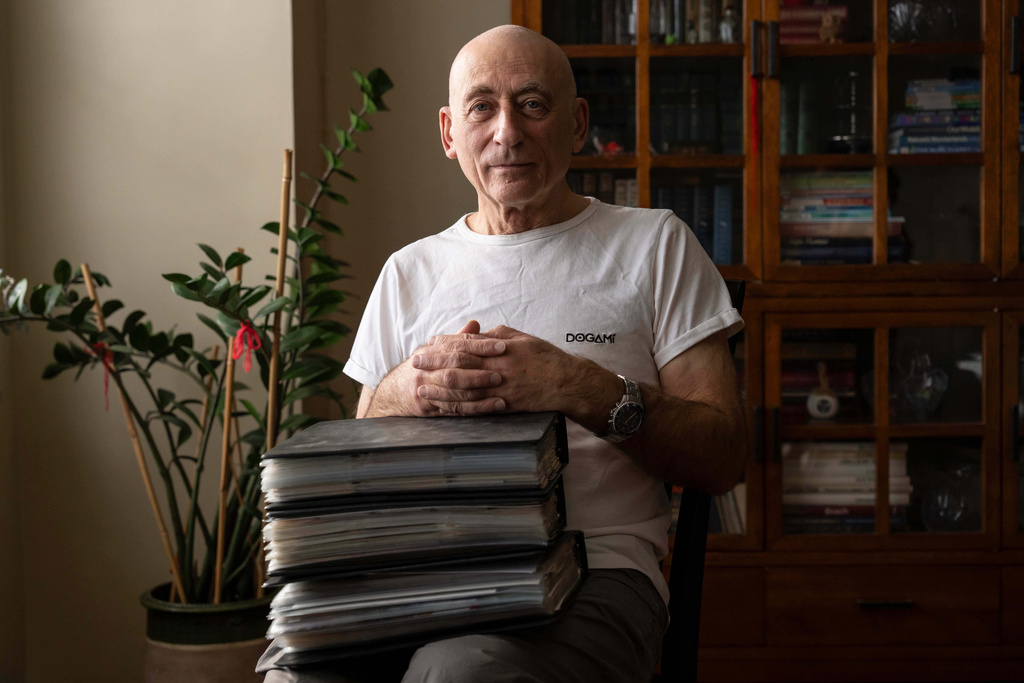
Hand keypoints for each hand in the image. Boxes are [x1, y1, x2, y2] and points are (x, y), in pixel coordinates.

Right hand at [367, 320, 507, 416]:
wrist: (395, 391)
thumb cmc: (423, 367)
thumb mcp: (436, 350)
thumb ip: (457, 338)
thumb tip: (475, 323)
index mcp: (431, 352)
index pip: (458, 345)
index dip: (480, 345)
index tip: (501, 346)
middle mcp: (427, 370)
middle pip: (455, 369)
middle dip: (479, 372)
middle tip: (501, 373)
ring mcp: (428, 390)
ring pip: (456, 392)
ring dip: (480, 393)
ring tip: (502, 392)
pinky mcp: (432, 408)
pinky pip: (457, 409)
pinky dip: (477, 408)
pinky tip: (494, 406)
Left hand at [416, 325, 618, 424]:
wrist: (567, 383)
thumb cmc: (545, 357)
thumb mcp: (522, 338)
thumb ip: (496, 336)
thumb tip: (474, 334)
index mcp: (502, 349)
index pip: (468, 344)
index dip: (446, 344)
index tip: (429, 343)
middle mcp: (500, 368)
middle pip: (460, 365)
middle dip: (435, 364)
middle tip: (416, 362)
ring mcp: (502, 389)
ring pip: (465, 390)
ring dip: (441, 390)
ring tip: (422, 388)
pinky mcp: (506, 406)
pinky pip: (479, 409)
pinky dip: (459, 408)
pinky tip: (444, 408)